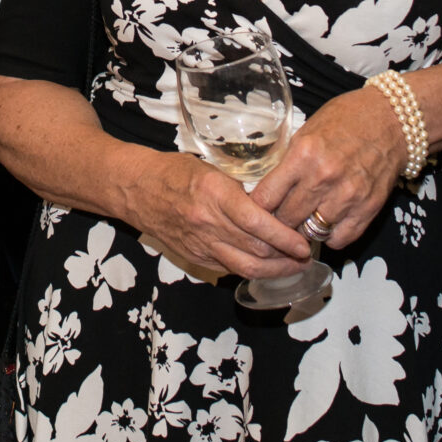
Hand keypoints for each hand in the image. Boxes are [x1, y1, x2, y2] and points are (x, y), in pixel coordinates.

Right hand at [120, 150, 317, 282]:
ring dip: (273, 271)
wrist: (136, 189)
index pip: (258, 223)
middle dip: (286, 258)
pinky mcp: (195, 256)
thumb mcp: (213, 170)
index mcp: (215, 194)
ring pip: (245, 268)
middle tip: (305, 255)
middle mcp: (207, 222)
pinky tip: (265, 266)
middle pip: (256, 251)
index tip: (303, 243)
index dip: (285, 238)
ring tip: (292, 267)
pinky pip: (229, 269)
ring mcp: (200, 243)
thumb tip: (275, 206)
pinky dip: (251, 270)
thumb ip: (241, 191)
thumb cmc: (175, 172)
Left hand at [248, 82, 409, 249]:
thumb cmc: (346, 120)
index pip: (265, 197)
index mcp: (303, 155)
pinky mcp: (367, 210)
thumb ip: (287, 161)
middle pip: (285, 219)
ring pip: (309, 233)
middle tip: (276, 219)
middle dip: (277, 221)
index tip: (254, 210)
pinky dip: (330, 236)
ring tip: (301, 222)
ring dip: (303, 231)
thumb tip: (263, 188)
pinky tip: (327, 223)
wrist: (391, 120)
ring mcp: (347, 197)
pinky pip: (338, 240)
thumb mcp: (307, 130)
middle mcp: (323, 178)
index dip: (256, 207)